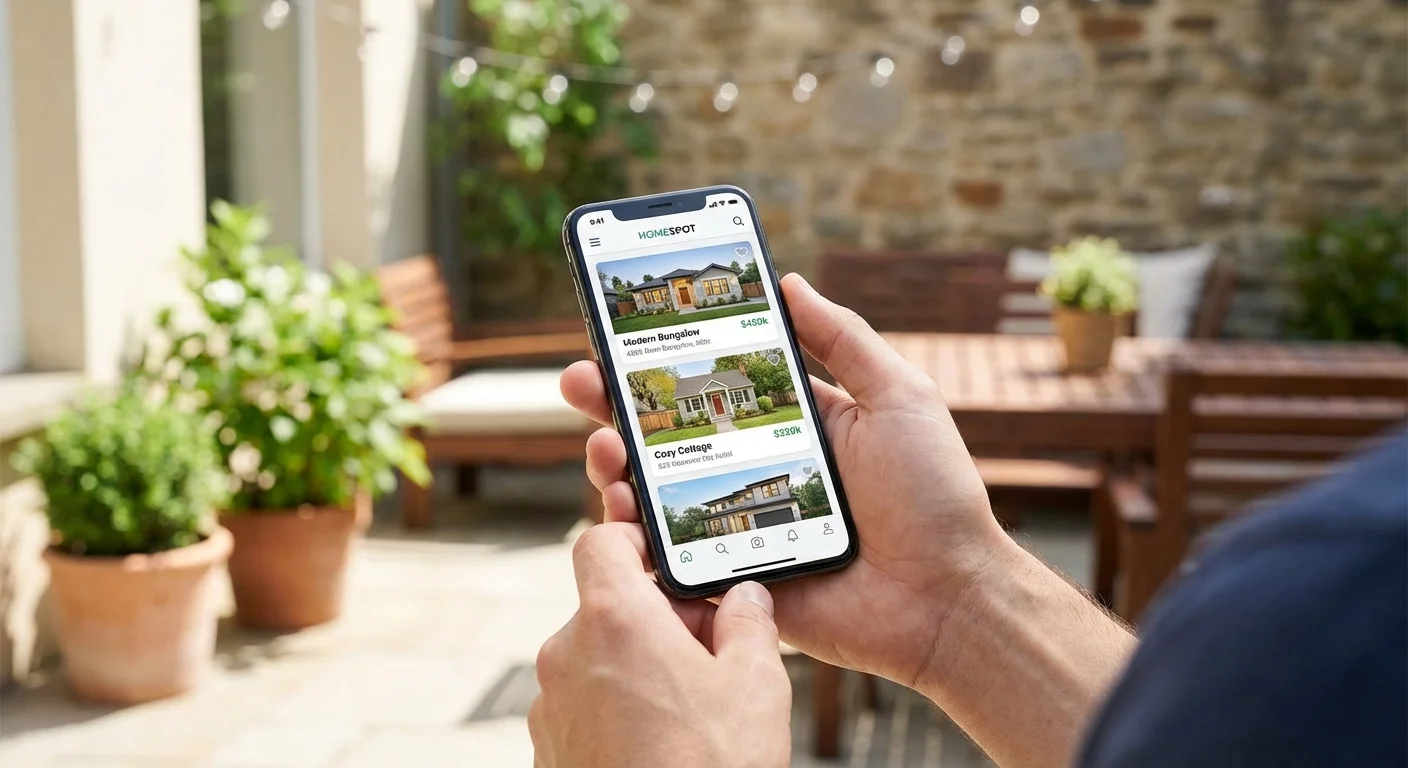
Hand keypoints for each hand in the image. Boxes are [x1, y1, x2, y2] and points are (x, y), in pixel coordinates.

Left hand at [530, 523, 790, 767]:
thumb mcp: (756, 685)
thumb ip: (749, 624)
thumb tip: (746, 599)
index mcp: (613, 619)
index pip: (601, 541)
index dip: (635, 539)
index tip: (667, 556)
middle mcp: (566, 655)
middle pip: (608, 606)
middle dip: (657, 619)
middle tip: (709, 650)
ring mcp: (552, 706)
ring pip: (598, 659)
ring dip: (638, 667)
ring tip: (691, 709)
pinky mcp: (549, 749)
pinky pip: (586, 706)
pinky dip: (618, 710)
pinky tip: (663, 743)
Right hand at [560, 274, 1011, 690]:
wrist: (946, 598)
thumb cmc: (933, 494)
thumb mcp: (897, 395)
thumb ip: (843, 338)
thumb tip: (789, 281)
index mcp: (791, 424)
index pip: (713, 383)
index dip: (667, 359)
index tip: (622, 330)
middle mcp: (754, 470)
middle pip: (668, 434)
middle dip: (617, 405)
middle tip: (581, 382)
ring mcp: (738, 525)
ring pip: (657, 493)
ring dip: (616, 463)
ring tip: (604, 445)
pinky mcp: (731, 578)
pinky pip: (669, 557)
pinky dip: (636, 534)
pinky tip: (620, 507)